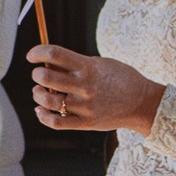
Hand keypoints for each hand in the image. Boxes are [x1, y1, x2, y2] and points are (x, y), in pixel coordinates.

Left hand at [30, 43, 163, 134]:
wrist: (144, 103)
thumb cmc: (121, 79)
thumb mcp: (101, 63)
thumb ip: (76, 64)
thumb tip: (48, 63)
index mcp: (89, 67)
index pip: (54, 54)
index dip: (37, 52)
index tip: (31, 56)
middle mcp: (85, 86)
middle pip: (46, 78)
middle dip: (36, 74)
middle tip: (39, 74)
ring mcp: (85, 106)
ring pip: (48, 101)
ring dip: (37, 94)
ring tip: (39, 92)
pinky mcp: (87, 123)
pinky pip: (57, 123)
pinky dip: (43, 116)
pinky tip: (40, 110)